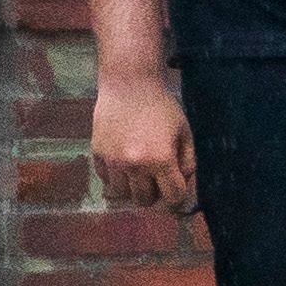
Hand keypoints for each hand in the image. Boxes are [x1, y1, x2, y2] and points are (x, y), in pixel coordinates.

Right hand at [91, 71, 194, 212]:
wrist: (128, 85)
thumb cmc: (161, 107)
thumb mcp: (184, 133)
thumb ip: (187, 162)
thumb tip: (183, 184)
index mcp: (161, 161)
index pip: (172, 196)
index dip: (178, 200)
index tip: (177, 196)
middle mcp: (135, 165)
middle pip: (144, 200)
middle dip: (154, 195)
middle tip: (157, 183)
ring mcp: (113, 161)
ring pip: (121, 194)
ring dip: (132, 189)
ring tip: (139, 176)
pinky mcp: (97, 153)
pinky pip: (105, 179)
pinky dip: (115, 178)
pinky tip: (123, 165)